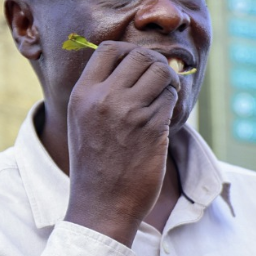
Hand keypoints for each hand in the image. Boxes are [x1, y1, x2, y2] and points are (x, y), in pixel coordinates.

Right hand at [64, 41, 180, 246]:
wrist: (101, 205)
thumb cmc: (94, 166)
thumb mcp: (82, 122)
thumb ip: (99, 93)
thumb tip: (132, 63)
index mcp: (83, 95)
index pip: (110, 49)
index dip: (130, 52)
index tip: (138, 66)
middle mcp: (104, 99)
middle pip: (140, 56)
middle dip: (156, 64)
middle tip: (160, 80)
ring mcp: (130, 113)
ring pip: (161, 73)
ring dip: (169, 81)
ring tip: (166, 95)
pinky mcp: (153, 129)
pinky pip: (170, 99)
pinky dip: (172, 102)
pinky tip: (165, 115)